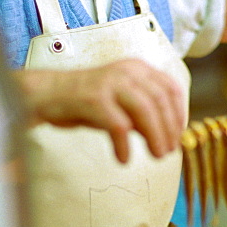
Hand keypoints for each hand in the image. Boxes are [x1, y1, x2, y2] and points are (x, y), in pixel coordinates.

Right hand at [14, 59, 185, 162]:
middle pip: (160, 100)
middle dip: (169, 129)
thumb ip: (143, 114)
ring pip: (145, 110)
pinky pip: (118, 126)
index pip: (170, 88)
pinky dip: (124, 145)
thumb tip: (169, 135)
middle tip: (168, 151)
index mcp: (136, 68)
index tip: (179, 134)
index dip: (179, 113)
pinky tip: (123, 158)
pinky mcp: (93, 99)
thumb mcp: (121, 103)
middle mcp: (126, 71)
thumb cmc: (86, 102)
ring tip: (157, 155)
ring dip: (155, 136)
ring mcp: (109, 83)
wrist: (46, 95)